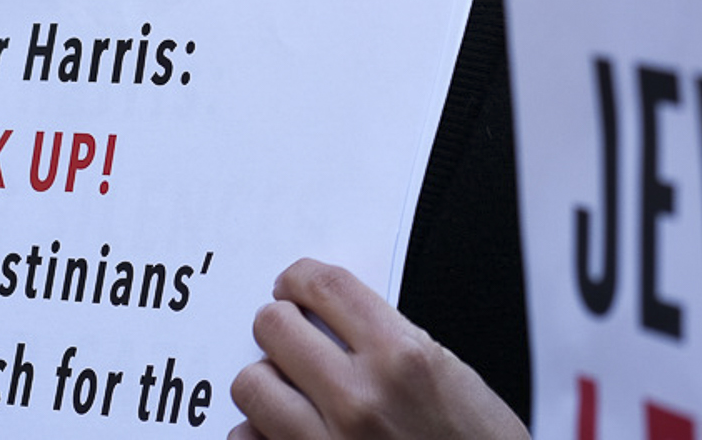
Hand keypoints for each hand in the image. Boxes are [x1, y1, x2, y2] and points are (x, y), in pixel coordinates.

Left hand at [230, 259, 525, 439]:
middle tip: (291, 333)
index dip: (301, 277)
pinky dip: (259, 432)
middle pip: (275, 326)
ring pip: (252, 383)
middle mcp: (360, 400)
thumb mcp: (454, 377)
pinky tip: (285, 431)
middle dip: (280, 323)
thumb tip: (342, 318)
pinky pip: (247, 439)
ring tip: (288, 386)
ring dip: (267, 379)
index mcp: (404, 359)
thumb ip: (394, 341)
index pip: (327, 287)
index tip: (295, 284)